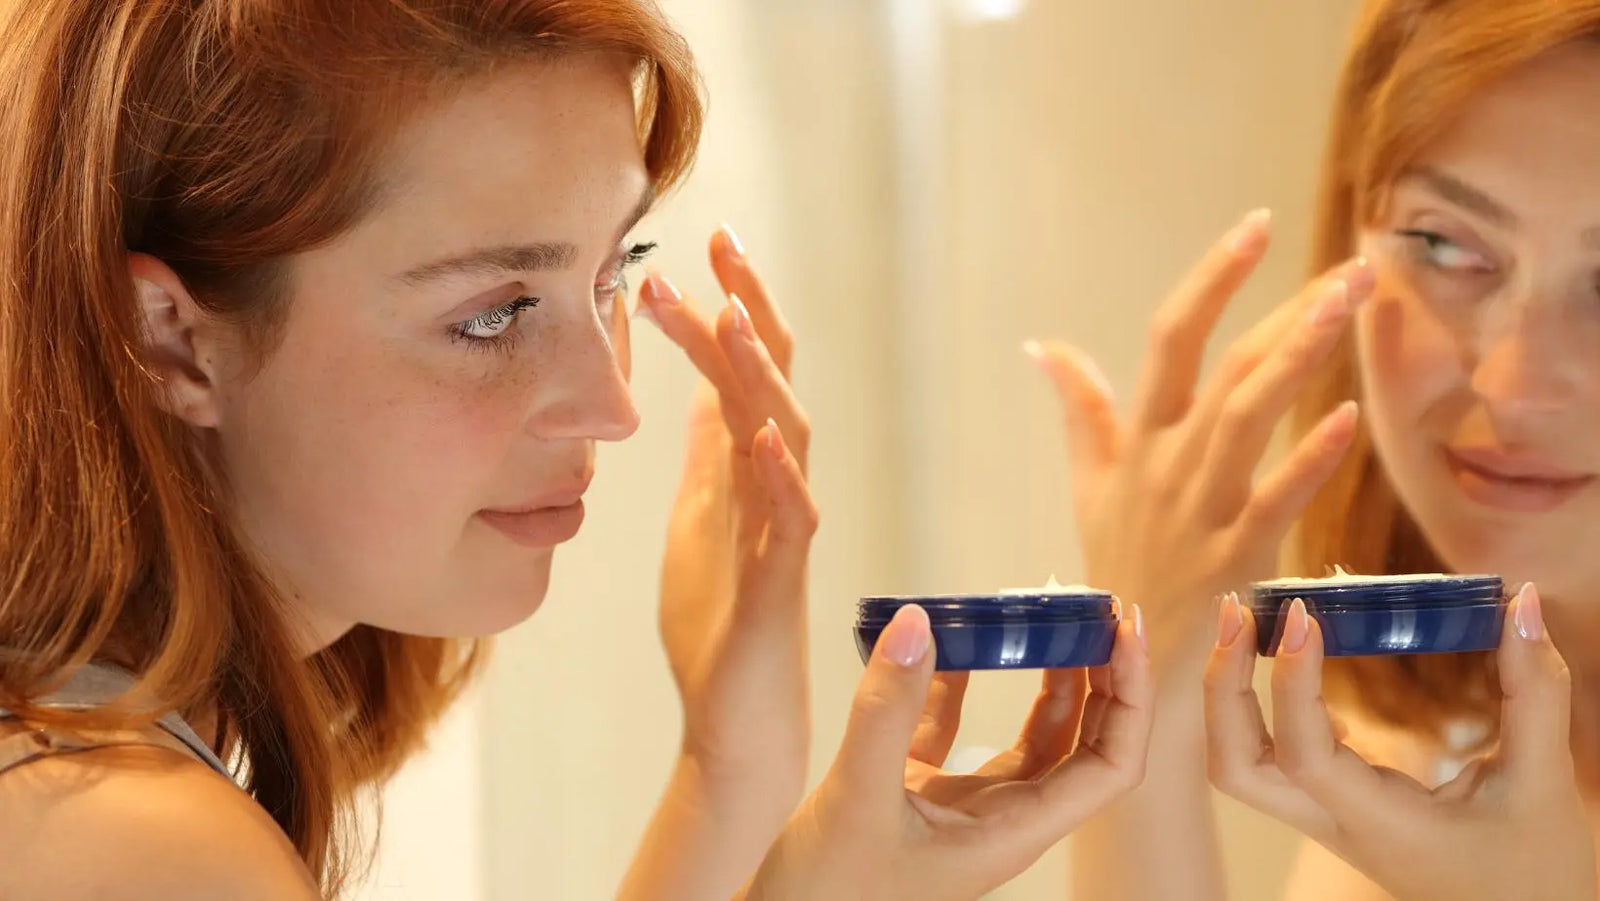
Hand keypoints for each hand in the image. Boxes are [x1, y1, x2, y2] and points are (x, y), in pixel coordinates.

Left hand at [640, 226, 814, 798]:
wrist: (734, 717)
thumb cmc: (720, 623)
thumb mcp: (700, 519)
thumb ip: (709, 456)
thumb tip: (701, 391)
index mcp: (747, 467)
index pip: (742, 370)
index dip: (724, 307)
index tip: (693, 246)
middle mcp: (774, 484)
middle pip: (773, 380)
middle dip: (749, 309)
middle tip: (723, 243)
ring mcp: (783, 528)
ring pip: (786, 433)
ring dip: (761, 374)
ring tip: (731, 317)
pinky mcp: (783, 581)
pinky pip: (792, 518)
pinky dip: (780, 472)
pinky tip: (760, 430)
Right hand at [746, 604, 1153, 900]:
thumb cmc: (823, 894)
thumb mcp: (857, 798)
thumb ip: (889, 710)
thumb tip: (918, 623)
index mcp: (1013, 834)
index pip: (1110, 766)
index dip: (1130, 697)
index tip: (1124, 629)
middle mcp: (1002, 820)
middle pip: (1085, 744)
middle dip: (1102, 676)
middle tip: (1097, 606)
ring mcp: (963, 806)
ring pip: (1031, 735)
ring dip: (1046, 675)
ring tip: (1046, 612)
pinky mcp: (919, 793)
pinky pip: (958, 727)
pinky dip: (962, 681)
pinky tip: (950, 638)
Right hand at [1029, 210, 1372, 675]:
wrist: (1123, 666)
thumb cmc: (1116, 570)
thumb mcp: (1089, 486)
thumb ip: (1079, 411)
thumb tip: (1042, 346)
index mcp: (1136, 441)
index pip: (1169, 339)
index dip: (1211, 279)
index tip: (1255, 227)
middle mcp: (1166, 465)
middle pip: (1227, 369)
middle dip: (1289, 311)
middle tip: (1352, 266)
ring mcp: (1198, 511)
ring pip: (1248, 418)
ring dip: (1300, 357)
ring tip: (1350, 306)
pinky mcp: (1232, 559)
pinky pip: (1272, 501)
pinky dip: (1308, 461)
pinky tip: (1348, 420)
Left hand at [1205, 584, 1595, 900]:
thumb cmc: (1536, 865)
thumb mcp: (1545, 781)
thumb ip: (1534, 692)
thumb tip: (1522, 602)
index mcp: (1379, 825)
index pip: (1303, 756)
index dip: (1292, 683)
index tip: (1304, 615)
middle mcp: (1333, 824)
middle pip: (1233, 766)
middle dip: (1221, 685)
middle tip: (1237, 610)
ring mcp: (1322, 819)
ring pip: (1238, 764)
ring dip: (1227, 693)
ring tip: (1244, 621)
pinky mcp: (1327, 805)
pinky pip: (1268, 756)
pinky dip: (1259, 704)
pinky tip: (1292, 657)